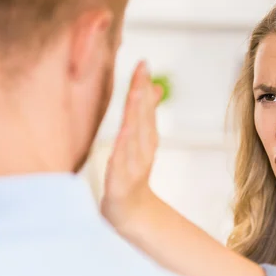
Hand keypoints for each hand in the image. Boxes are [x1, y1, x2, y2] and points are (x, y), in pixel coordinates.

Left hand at [101, 61, 162, 231]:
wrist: (131, 212)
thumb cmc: (132, 173)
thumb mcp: (140, 141)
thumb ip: (147, 114)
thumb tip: (154, 87)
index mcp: (145, 138)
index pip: (144, 108)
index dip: (143, 85)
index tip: (142, 63)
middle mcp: (141, 150)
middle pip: (142, 118)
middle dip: (141, 93)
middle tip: (141, 69)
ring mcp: (132, 166)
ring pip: (134, 137)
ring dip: (136, 115)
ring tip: (135, 94)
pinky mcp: (120, 183)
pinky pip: (121, 163)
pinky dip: (124, 148)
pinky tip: (124, 133)